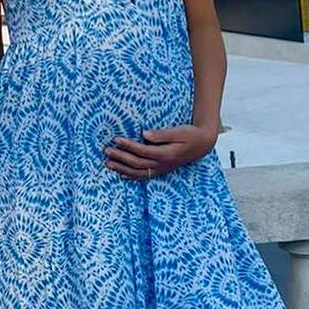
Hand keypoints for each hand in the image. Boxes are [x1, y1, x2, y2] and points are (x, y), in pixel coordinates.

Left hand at [103, 123, 217, 180]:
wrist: (202, 144)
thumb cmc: (190, 135)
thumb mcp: (178, 131)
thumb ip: (161, 135)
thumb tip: (144, 134)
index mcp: (165, 154)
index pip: (142, 150)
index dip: (128, 145)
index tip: (116, 139)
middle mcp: (162, 164)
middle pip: (137, 163)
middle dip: (120, 157)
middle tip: (107, 151)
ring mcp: (161, 169)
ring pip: (138, 172)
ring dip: (122, 168)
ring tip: (108, 164)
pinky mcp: (161, 170)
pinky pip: (144, 176)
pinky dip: (132, 176)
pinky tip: (122, 175)